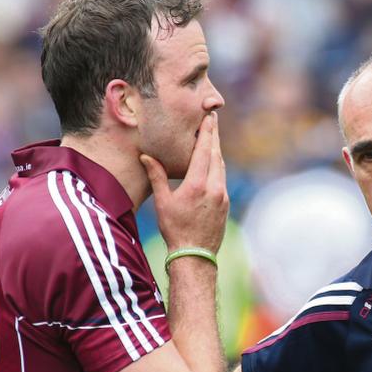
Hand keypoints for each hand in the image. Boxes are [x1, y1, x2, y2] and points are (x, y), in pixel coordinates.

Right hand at [140, 112, 228, 252]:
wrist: (195, 254)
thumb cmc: (175, 228)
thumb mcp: (163, 202)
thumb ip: (157, 176)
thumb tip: (146, 156)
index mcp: (197, 184)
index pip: (204, 151)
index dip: (207, 133)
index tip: (209, 118)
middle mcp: (214, 187)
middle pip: (216, 155)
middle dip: (213, 136)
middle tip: (213, 120)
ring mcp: (223, 195)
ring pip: (221, 166)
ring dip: (216, 151)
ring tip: (212, 138)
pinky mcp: (225, 203)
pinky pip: (223, 178)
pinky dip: (218, 166)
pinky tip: (214, 163)